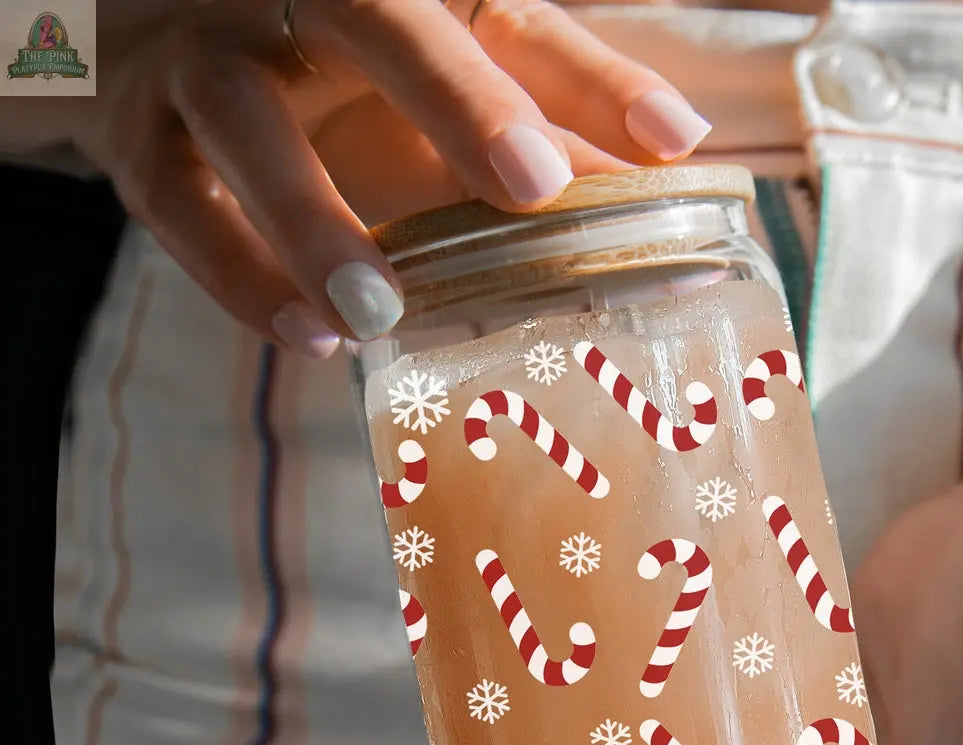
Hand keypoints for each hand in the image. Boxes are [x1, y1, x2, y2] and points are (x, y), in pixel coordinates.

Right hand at [67, 0, 710, 353]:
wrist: (134, 33)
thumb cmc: (330, 64)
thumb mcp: (440, 78)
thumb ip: (544, 116)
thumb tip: (666, 171)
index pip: (512, 17)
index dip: (594, 79)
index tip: (673, 143)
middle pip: (377, 19)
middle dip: (459, 98)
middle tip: (534, 183)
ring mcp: (207, 60)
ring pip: (250, 122)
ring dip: (314, 218)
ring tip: (380, 310)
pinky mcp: (142, 139)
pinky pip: (180, 209)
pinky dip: (241, 277)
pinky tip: (310, 338)